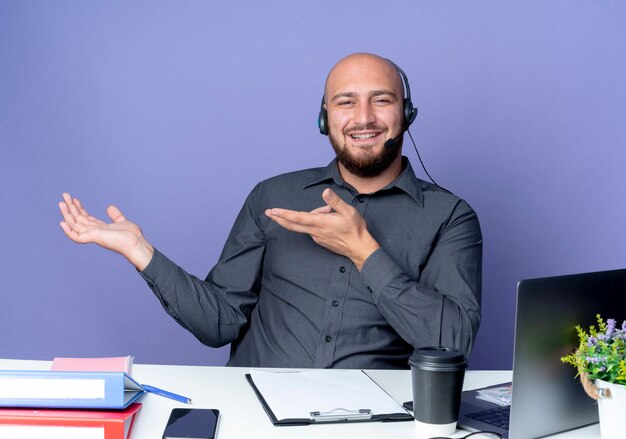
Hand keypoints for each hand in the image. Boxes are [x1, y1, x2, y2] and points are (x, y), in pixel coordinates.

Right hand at [58, 193, 153, 269]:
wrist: (137, 244)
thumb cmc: (132, 236)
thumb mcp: (122, 222)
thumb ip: (115, 215)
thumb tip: (109, 207)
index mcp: (100, 228)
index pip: (85, 218)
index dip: (79, 208)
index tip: (74, 199)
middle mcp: (95, 232)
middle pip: (78, 219)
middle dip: (70, 208)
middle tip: (64, 196)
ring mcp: (93, 235)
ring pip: (75, 225)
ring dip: (67, 214)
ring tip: (61, 203)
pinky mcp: (94, 238)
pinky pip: (77, 236)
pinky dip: (68, 231)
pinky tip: (62, 222)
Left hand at [265, 188, 379, 269]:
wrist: (359, 248)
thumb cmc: (355, 229)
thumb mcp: (348, 211)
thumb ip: (335, 201)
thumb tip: (325, 192)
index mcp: (320, 223)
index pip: (298, 217)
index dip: (284, 214)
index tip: (273, 211)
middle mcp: (315, 231)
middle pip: (293, 224)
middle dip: (279, 218)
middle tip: (268, 212)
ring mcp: (317, 237)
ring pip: (306, 224)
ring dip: (310, 216)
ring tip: (331, 212)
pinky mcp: (320, 240)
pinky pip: (312, 229)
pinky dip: (315, 222)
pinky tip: (330, 220)